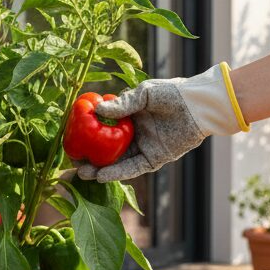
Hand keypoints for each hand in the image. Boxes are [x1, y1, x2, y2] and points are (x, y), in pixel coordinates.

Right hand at [75, 65, 243, 181]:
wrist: (198, 105)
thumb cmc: (172, 93)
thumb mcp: (144, 93)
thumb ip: (122, 104)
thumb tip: (97, 110)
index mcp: (129, 118)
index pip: (102, 129)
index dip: (87, 135)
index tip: (71, 140)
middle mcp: (133, 135)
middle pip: (106, 150)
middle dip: (89, 158)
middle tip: (73, 162)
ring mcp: (143, 148)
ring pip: (117, 162)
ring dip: (100, 169)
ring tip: (82, 173)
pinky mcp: (155, 159)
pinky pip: (133, 168)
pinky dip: (118, 173)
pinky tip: (102, 176)